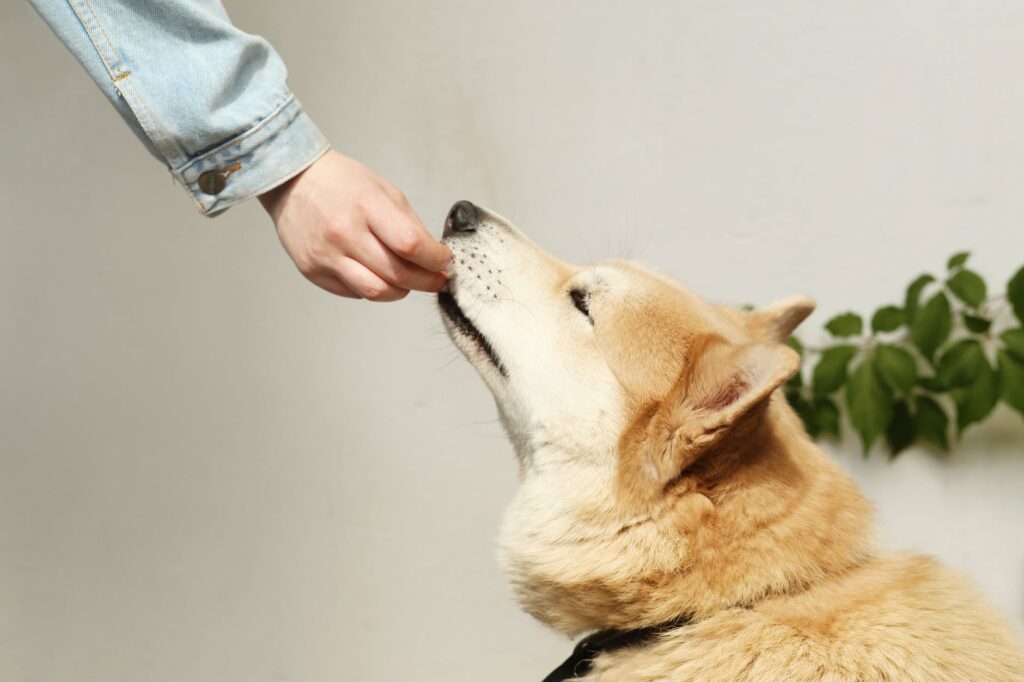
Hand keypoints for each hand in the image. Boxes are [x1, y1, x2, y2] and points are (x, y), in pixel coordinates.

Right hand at [259, 150, 450, 300]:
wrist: (293, 182)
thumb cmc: (342, 183)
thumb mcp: (384, 191)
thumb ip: (410, 225)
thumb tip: (434, 256)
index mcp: (366, 205)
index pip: (411, 244)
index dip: (435, 259)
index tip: (445, 261)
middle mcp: (344, 233)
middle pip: (398, 274)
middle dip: (427, 281)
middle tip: (438, 279)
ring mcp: (326, 255)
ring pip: (377, 292)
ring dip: (402, 291)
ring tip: (409, 282)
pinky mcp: (313, 271)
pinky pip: (355, 292)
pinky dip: (374, 288)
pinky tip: (377, 274)